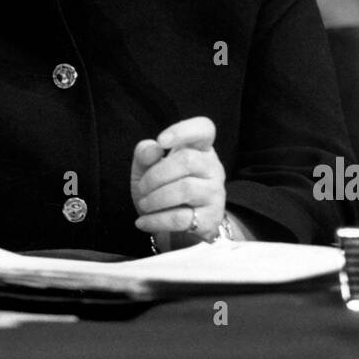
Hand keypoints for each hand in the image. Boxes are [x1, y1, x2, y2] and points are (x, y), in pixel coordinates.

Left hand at [131, 116, 226, 241]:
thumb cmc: (161, 190)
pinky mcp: (211, 219)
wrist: (174, 229)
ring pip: (186, 189)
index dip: (183, 131)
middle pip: (187, 160)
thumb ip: (145, 154)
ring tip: (144, 205)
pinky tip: (143, 222)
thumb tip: (153, 148)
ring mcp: (216, 193)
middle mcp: (213, 168)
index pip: (204, 129)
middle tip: (142, 188)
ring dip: (156, 198)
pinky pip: (182, 218)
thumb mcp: (146, 169)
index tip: (161, 140)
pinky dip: (156, 220)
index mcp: (200, 148)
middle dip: (155, 175)